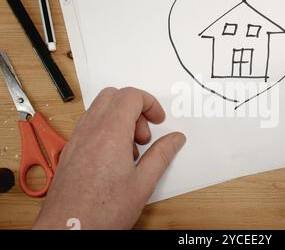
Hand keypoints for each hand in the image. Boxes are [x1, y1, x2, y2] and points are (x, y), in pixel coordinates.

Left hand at [33, 88, 185, 229]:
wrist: (69, 229)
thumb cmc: (102, 211)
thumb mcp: (143, 183)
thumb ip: (162, 155)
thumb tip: (175, 139)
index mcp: (110, 133)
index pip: (130, 96)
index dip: (150, 103)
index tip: (159, 120)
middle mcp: (90, 130)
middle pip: (113, 95)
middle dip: (134, 107)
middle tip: (145, 134)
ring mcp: (77, 139)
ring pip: (99, 109)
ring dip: (120, 119)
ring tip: (131, 150)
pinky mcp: (71, 150)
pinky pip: (89, 125)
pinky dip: (106, 130)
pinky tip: (116, 158)